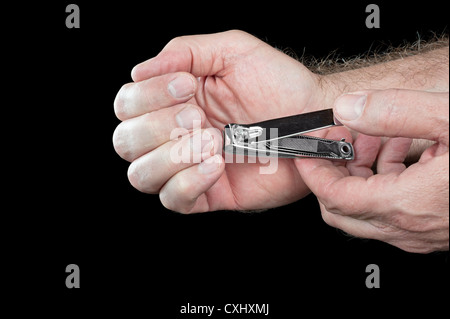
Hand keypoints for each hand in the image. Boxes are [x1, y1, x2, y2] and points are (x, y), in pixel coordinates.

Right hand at [113, 30, 326, 212]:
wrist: (314, 119)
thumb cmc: (279, 84)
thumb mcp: (232, 51)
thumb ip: (184, 51)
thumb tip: (140, 71)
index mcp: (172, 100)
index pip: (127, 104)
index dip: (147, 97)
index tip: (185, 86)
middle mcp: (173, 135)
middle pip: (126, 142)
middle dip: (158, 128)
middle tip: (199, 117)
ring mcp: (187, 166)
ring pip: (141, 175)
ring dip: (172, 157)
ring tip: (213, 141)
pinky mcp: (207, 194)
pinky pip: (174, 199)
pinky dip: (189, 181)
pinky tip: (217, 164)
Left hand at [296, 89, 448, 252]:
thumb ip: (396, 112)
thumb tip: (348, 107)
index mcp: (409, 203)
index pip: (334, 196)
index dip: (314, 171)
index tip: (308, 148)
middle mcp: (411, 226)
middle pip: (342, 210)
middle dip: (335, 173)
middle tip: (346, 139)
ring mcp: (424, 232)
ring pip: (367, 211)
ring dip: (363, 174)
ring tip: (380, 138)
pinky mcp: (436, 228)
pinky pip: (394, 210)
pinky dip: (387, 181)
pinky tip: (407, 150)